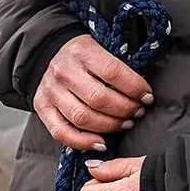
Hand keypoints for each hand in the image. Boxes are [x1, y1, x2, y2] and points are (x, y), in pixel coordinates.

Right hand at [33, 35, 152, 152]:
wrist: (48, 51)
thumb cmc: (82, 54)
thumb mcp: (100, 47)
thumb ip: (118, 66)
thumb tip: (142, 90)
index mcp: (82, 51)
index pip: (113, 72)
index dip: (134, 88)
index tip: (147, 97)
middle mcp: (64, 71)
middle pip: (99, 99)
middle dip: (125, 110)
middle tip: (137, 112)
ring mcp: (51, 91)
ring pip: (83, 118)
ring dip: (110, 126)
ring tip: (125, 124)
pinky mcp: (42, 107)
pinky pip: (61, 132)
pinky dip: (83, 142)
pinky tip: (101, 143)